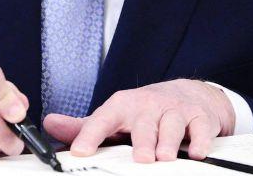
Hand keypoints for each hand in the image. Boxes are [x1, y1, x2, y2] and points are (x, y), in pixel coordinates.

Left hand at [42, 79, 234, 162]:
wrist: (188, 94)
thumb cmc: (146, 111)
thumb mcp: (115, 115)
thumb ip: (85, 125)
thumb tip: (51, 124)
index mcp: (123, 106)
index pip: (103, 119)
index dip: (90, 135)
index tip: (80, 152)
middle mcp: (149, 105)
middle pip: (144, 123)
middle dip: (142, 141)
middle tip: (140, 158)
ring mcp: (175, 111)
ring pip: (172, 125)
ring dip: (169, 142)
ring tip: (164, 157)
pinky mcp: (200, 118)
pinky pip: (201, 129)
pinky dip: (201, 141)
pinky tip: (197, 152)